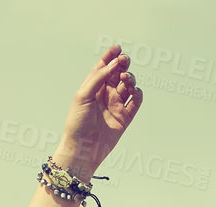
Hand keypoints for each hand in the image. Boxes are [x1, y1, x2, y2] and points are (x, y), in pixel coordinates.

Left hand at [55, 44, 142, 178]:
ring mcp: (116, 105)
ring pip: (128, 84)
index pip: (104, 67)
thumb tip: (113, 64)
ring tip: (125, 78)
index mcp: (93, 88)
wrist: (82, 149)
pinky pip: (136, 101)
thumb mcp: (83, 96)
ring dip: (130, 77)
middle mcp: (106, 95)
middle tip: (123, 61)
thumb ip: (98, 78)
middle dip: (123, 63)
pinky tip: (133, 90)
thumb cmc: (77, 124)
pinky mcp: (125, 117)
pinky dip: (137, 93)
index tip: (117, 48)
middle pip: (118, 72)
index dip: (111, 56)